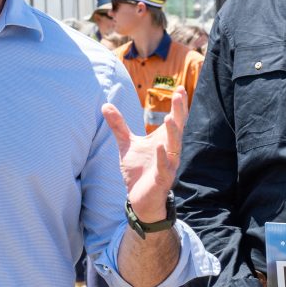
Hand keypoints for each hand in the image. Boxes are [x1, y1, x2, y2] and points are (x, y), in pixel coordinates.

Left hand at [102, 86, 186, 223]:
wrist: (139, 198)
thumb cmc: (138, 170)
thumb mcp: (126, 144)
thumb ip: (118, 125)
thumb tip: (105, 105)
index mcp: (164, 141)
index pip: (175, 120)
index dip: (178, 105)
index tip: (180, 88)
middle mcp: (170, 151)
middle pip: (177, 129)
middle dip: (179, 112)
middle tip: (180, 94)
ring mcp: (168, 165)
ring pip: (174, 147)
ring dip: (172, 133)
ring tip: (170, 118)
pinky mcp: (162, 179)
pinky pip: (164, 167)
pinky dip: (162, 157)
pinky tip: (159, 146)